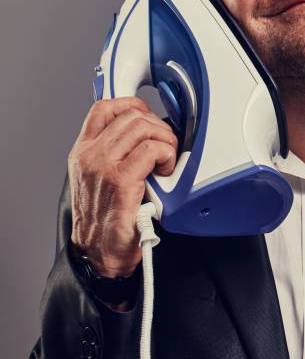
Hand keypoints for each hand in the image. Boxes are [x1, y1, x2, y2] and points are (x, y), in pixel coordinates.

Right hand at [68, 97, 177, 276]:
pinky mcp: (120, 179)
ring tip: (166, 160)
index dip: (133, 105)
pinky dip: (166, 155)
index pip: (104, 108)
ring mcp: (102, 165)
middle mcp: (90, 154)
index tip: (150, 117)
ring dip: (165, 139)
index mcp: (84, 151)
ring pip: (143, 127)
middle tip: (165, 146)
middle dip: (157, 126)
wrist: (99, 253)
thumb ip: (115, 153)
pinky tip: (165, 170)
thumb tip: (145, 134)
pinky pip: (151, 150)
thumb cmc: (105, 220)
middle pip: (131, 114)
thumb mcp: (101, 178)